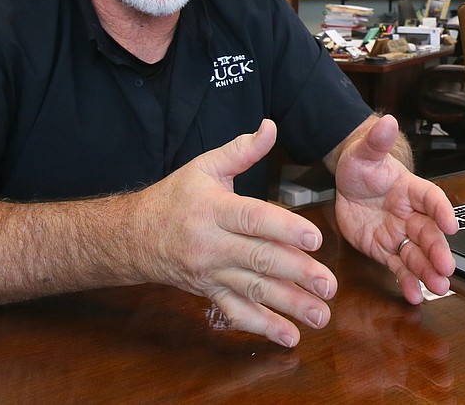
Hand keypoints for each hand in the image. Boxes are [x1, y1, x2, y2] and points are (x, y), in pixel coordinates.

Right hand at [130, 120, 334, 347]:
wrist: (134, 236)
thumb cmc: (175, 197)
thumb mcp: (204, 167)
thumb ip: (241, 151)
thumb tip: (271, 126)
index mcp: (213, 209)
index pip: (252, 219)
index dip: (284, 228)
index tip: (316, 239)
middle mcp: (212, 245)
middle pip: (258, 260)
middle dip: (297, 274)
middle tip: (330, 286)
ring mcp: (210, 273)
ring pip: (252, 291)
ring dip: (288, 306)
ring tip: (320, 316)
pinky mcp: (209, 293)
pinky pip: (236, 313)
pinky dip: (262, 327)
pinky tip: (290, 337)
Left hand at [332, 115, 457, 303]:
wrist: (348, 183)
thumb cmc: (362, 164)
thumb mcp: (364, 152)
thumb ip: (376, 141)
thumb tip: (386, 121)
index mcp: (411, 189)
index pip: (431, 198)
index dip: (442, 210)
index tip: (451, 225)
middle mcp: (411, 214)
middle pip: (429, 233)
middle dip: (439, 250)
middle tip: (447, 267)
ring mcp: (399, 234)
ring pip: (417, 254)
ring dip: (429, 271)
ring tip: (439, 287)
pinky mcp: (385, 250)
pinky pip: (399, 268)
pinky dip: (408, 282)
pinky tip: (414, 296)